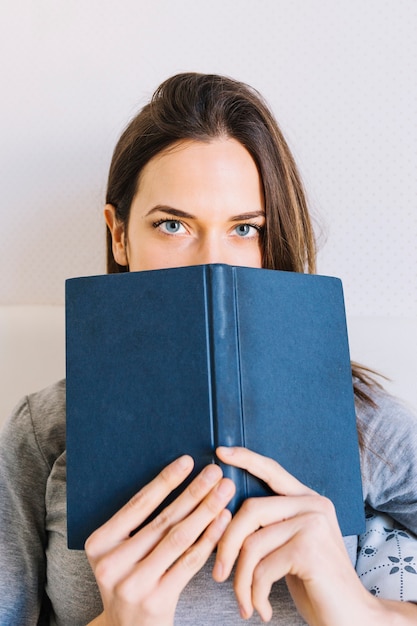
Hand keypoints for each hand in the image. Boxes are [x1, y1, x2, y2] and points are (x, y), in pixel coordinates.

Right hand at [86, 455, 234, 625]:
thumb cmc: (129, 577)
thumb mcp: (120, 550)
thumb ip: (138, 523)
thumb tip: (178, 478)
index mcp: (99, 543)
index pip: (138, 505)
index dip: (165, 481)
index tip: (188, 461)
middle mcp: (112, 564)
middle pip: (163, 519)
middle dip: (194, 492)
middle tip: (216, 472)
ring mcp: (134, 584)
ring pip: (179, 538)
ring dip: (206, 510)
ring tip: (225, 491)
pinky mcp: (157, 601)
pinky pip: (189, 562)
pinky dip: (209, 538)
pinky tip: (223, 520)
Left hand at [213, 446, 375, 625]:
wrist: (352, 619)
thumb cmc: (316, 584)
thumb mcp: (293, 546)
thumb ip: (272, 525)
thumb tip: (226, 514)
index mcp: (308, 500)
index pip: (272, 471)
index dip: (245, 459)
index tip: (220, 453)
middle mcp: (313, 506)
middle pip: (250, 510)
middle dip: (227, 544)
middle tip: (218, 575)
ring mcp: (313, 524)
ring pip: (252, 543)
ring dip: (240, 580)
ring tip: (245, 602)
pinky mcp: (309, 549)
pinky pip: (262, 568)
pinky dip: (254, 594)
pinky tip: (262, 609)